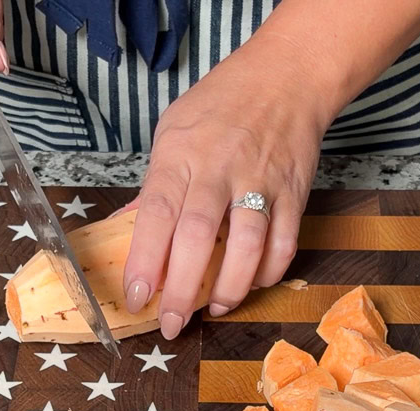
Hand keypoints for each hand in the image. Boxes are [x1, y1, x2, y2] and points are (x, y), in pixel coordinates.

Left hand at [122, 45, 325, 339]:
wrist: (286, 78)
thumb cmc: (220, 105)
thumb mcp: (172, 133)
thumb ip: (153, 185)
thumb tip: (124, 230)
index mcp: (180, 156)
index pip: (156, 215)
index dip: (145, 262)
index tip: (136, 297)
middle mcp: (219, 170)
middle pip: (198, 238)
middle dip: (180, 290)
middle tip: (170, 324)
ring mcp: (261, 182)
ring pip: (247, 246)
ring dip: (230, 288)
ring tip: (214, 309)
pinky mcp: (295, 193)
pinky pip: (284, 242)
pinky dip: (269, 272)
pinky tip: (253, 285)